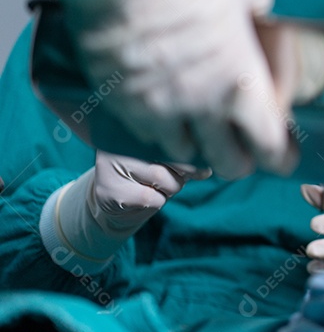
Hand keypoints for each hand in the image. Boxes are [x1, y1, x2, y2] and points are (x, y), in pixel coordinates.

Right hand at [47, 151, 210, 266]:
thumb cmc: (148, 177)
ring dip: (170, 189)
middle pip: (171, 157)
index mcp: (136, 128)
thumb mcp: (168, 162)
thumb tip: (207, 168)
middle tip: (175, 179)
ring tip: (156, 188)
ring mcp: (110, 164)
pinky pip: (150, 198)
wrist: (115, 203)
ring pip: (163, 178)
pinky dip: (156, 203)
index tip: (202, 170)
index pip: (172, 137)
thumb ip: (186, 159)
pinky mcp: (108, 190)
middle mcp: (119, 141)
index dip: (190, 155)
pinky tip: (142, 199)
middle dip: (181, 175)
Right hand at [71, 0, 296, 179]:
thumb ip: (261, 12)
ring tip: (199, 124)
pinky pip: (144, 131)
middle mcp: (202, 106)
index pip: (270, 144)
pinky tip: (161, 107)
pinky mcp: (120, 101)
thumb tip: (263, 15)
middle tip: (241, 146)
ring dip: (196, 142)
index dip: (279, 156)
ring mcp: (158, 108)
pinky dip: (158, 126)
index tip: (282, 155)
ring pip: (182, 152)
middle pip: (228, 163)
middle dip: (239, 159)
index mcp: (242, 82)